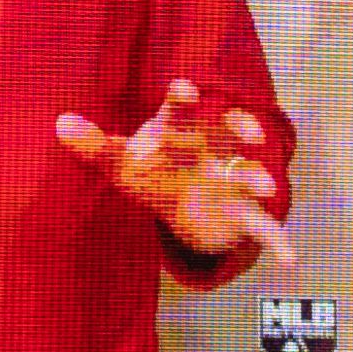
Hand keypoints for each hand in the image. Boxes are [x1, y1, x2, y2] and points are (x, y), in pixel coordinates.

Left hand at [54, 79, 294, 273]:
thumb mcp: (119, 163)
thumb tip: (60, 124)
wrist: (180, 199)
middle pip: (227, 135)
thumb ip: (94, 146)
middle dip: (240, 130)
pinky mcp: (239, 212)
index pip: (179, 111)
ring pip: (247, 175)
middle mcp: (211, 150)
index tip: (184, 90)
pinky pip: (261, 227)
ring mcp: (229, 180)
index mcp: (179, 132)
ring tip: (267, 187)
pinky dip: (279, 242)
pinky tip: (292, 261)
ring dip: (259, 179)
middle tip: (250, 131)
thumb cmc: (150, 171)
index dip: (182, 99)